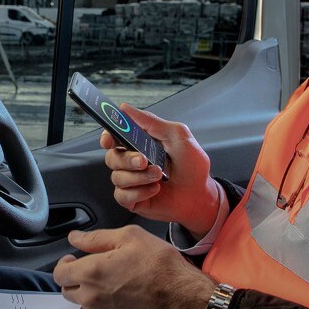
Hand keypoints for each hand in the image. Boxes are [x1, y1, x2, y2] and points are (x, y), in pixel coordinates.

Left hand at [51, 225, 215, 308]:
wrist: (184, 298)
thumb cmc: (160, 264)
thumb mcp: (130, 237)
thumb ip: (96, 238)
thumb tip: (74, 238)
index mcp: (91, 273)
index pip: (59, 273)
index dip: (66, 265)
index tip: (76, 260)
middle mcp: (90, 299)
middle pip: (68, 292)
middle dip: (78, 281)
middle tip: (98, 272)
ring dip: (90, 299)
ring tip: (114, 288)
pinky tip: (124, 304)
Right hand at [101, 104, 222, 237]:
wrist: (201, 194)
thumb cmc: (192, 165)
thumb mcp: (177, 136)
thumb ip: (151, 122)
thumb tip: (126, 108)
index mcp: (140, 144)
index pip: (114, 136)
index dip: (107, 136)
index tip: (109, 140)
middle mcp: (132, 162)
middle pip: (112, 157)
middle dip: (127, 159)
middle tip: (144, 161)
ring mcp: (132, 181)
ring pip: (117, 177)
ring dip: (139, 177)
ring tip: (159, 176)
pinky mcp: (133, 200)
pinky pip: (123, 196)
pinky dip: (139, 192)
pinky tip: (154, 189)